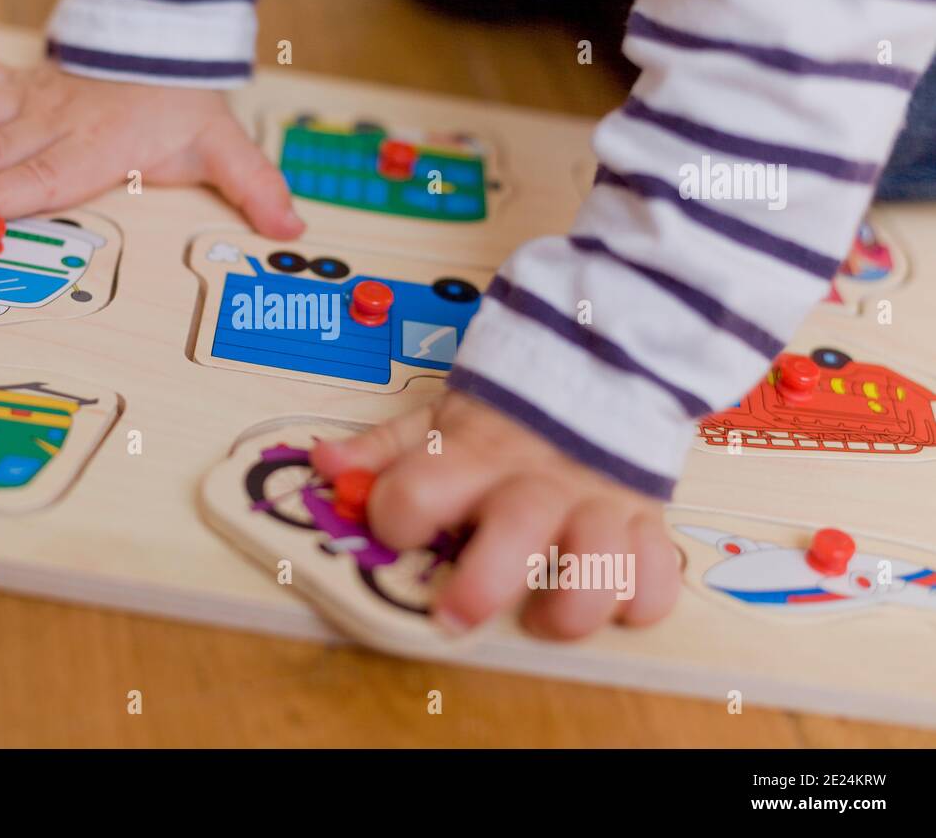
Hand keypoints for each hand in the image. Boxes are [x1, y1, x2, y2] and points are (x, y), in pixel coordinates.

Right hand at [0, 61, 303, 237]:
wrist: (165, 41)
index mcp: (100, 146)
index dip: (4, 194)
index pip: (46, 175)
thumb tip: (293, 230)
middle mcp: (56, 121)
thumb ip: (254, 188)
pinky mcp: (16, 82)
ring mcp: (30, 98)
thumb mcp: (224, 146)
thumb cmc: (182, 105)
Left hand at [311, 390, 679, 637]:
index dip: (395, 514)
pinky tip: (608, 597)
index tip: (395, 525)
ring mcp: (594, 502)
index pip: (417, 488)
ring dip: (572, 605)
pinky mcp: (643, 520)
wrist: (597, 365)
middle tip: (456, 615)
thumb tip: (324, 464)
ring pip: (599, 564)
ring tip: (543, 615)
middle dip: (481, 585)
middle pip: (515, 533)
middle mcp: (534, 481)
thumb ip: (382, 450)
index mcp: (472, 455)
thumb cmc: (505, 414)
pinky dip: (638, 601)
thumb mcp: (437, 420)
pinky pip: (655, 575)